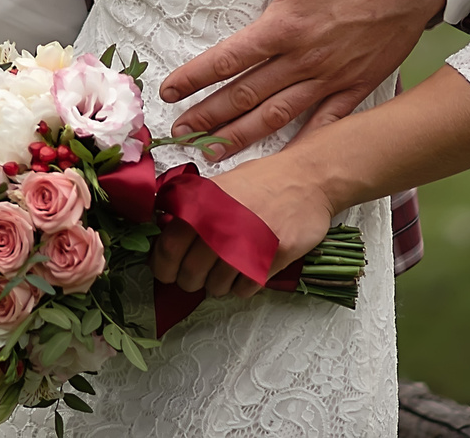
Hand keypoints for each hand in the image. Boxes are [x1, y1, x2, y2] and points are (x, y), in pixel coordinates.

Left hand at [148, 156, 335, 298]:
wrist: (306, 179)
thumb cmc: (261, 182)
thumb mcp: (218, 186)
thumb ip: (191, 210)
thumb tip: (165, 234)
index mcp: (203, 206)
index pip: (169, 249)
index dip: (163, 266)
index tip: (166, 272)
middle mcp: (222, 226)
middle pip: (191, 274)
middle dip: (190, 280)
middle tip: (196, 275)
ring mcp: (248, 245)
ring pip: (217, 286)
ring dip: (217, 284)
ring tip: (226, 268)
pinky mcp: (273, 259)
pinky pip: (244, 289)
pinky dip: (241, 285)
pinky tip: (246, 268)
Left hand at [159, 0, 443, 157]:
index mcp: (287, 23)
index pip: (229, 57)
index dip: (195, 76)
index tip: (169, 91)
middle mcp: (305, 58)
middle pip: (246, 95)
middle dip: (209, 116)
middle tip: (179, 133)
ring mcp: (333, 77)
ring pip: (279, 115)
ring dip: (243, 136)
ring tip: (214, 153)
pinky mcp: (360, 85)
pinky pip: (328, 123)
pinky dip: (306, 144)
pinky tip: (287, 163)